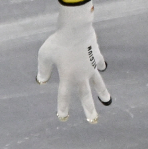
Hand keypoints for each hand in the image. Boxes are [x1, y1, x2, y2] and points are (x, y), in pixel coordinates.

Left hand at [37, 0, 109, 122]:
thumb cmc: (57, 41)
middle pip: (85, 95)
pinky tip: (101, 68)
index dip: (63, 107)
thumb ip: (43, 70)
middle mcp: (81, 75)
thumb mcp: (44, 55)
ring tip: (106, 100)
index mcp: (68, 76)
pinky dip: (98, 66)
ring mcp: (91, 66)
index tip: (62, 117)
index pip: (64, 96)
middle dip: (89, 109)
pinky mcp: (96, 56)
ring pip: (98, 83)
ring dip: (102, 92)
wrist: (75, 28)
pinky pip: (98, 64)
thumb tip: (41, 81)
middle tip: (93, 120)